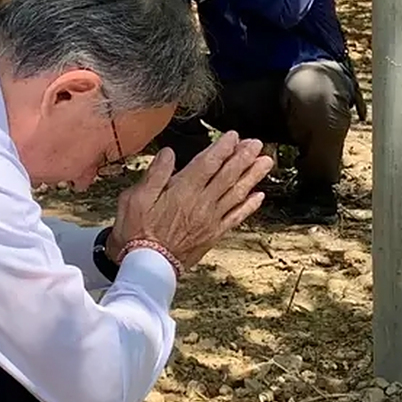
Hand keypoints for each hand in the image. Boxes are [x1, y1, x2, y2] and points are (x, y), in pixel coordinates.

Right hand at [111, 132, 272, 268]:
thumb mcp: (136, 199)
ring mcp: (210, 220)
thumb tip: (169, 153)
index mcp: (182, 191)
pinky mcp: (213, 234)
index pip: (208, 163)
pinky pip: (236, 217)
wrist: (147, 266)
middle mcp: (201, 203)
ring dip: (252, 176)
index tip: (234, 135)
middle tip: (257, 143)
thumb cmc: (137, 232)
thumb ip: (155, 174)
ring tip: (265, 162)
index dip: (223, 148)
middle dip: (244, 157)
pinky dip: (249, 206)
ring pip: (237, 193)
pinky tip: (259, 196)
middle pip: (228, 175)